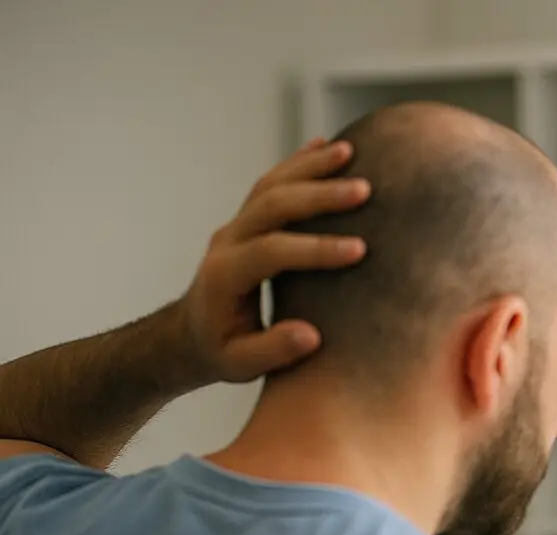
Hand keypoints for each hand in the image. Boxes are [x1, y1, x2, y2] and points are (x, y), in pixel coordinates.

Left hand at [177, 137, 369, 383]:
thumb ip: (272, 351)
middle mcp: (227, 240)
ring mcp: (236, 224)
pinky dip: (299, 162)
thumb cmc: (221, 351)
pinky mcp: (247, 218)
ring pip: (272, 185)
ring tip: (351, 152)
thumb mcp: (240, 365)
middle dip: (319, 195)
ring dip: (311, 166)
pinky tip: (327, 146)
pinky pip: (272, 182)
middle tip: (363, 190)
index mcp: (225, 275)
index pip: (271, 252)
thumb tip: (311, 336)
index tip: (359, 250)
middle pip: (272, 205)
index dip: (314, 249)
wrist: (191, 333)